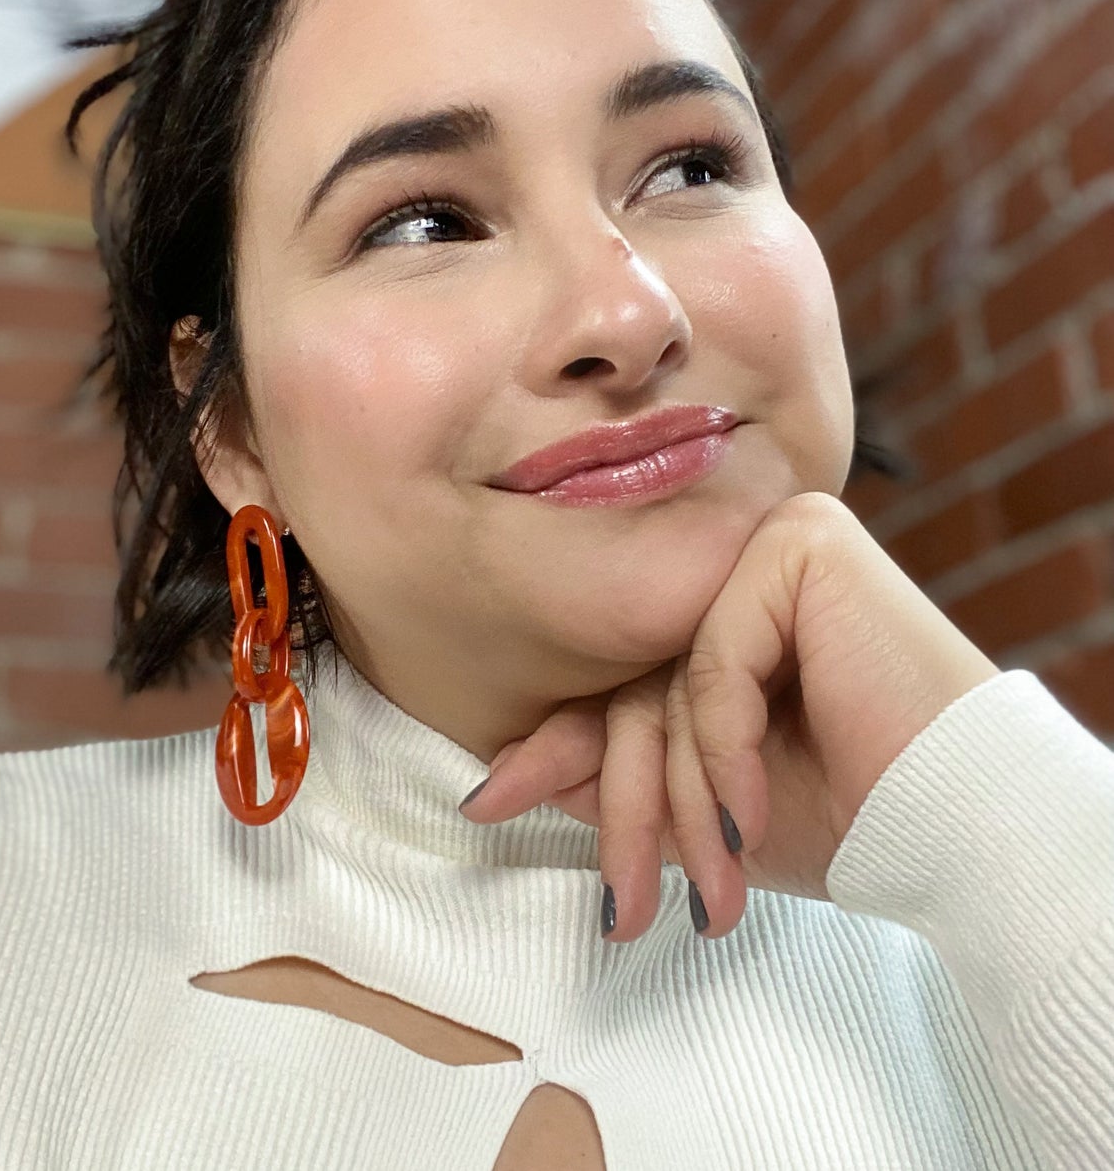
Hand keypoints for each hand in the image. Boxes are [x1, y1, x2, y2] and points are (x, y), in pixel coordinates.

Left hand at [457, 491, 999, 940]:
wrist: (963, 826)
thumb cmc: (851, 812)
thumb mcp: (704, 803)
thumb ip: (616, 774)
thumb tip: (501, 778)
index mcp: (724, 617)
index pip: (622, 681)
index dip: (558, 751)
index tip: (490, 806)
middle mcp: (739, 568)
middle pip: (638, 689)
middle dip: (626, 810)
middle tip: (622, 906)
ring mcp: (768, 547)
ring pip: (667, 686)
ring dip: (680, 807)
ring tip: (709, 892)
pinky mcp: (800, 547)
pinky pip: (714, 666)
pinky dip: (724, 755)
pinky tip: (745, 824)